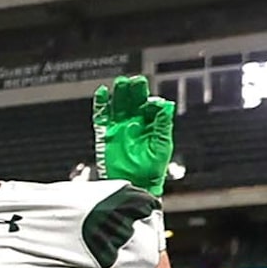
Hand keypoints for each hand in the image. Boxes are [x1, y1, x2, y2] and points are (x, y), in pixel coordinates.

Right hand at [93, 76, 175, 196]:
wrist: (134, 186)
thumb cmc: (151, 170)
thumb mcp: (162, 145)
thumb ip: (163, 124)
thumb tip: (165, 104)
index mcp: (150, 125)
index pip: (150, 105)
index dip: (150, 100)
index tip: (151, 102)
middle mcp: (134, 124)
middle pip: (133, 101)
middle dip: (134, 90)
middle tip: (135, 81)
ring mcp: (119, 128)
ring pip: (118, 105)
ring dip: (119, 93)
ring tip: (121, 83)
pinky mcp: (105, 134)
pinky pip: (101, 116)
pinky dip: (100, 104)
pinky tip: (102, 92)